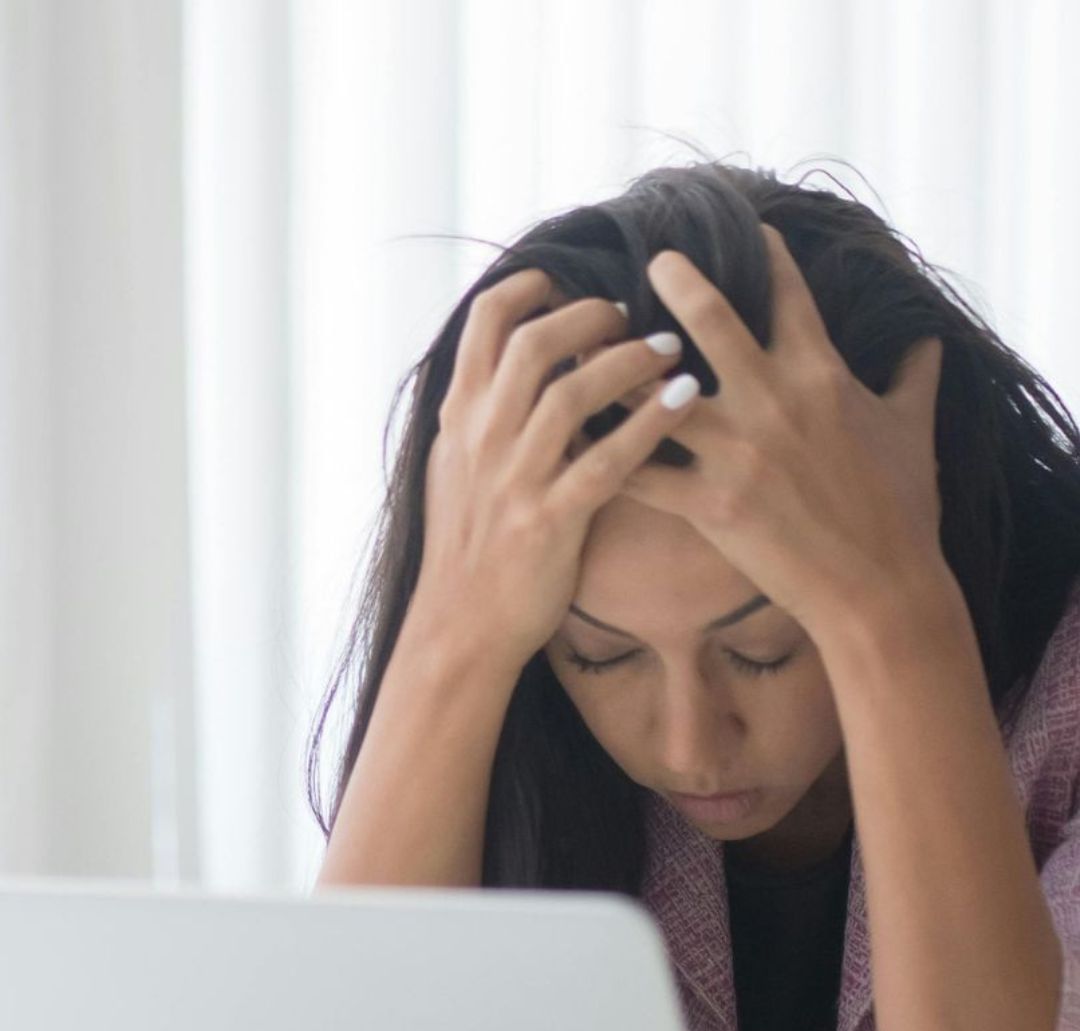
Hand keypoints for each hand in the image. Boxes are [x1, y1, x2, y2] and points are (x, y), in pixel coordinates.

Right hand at [411, 270, 697, 673]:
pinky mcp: (551, 520)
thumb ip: (480, 418)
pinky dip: (650, 422)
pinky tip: (685, 398)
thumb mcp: (453, 470)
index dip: (529, 288)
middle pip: (535, 344)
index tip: (563, 280)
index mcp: (459, 419)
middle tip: (629, 313)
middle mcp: (483, 439)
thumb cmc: (467, 550)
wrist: (460, 626)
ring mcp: (516, 479)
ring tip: (669, 347)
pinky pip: (608, 460)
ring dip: (628, 360)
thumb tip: (504, 371)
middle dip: (588, 315)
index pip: (487, 323)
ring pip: (573, 394)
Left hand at [615, 226, 947, 645]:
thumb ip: (915, 378)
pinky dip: (606, 456)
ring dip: (619, 371)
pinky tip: (574, 442)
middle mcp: (773, 400)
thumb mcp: (915, 431)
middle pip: (709, 319)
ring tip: (588, 352)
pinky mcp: (712, 505)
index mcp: (821, 373)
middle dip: (674, 280)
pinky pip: (642, 474)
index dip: (764, 255)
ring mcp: (738, 452)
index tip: (744, 228)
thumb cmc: (903, 512)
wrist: (880, 590)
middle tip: (649, 261)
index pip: (787, 293)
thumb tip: (928, 340)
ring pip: (657, 395)